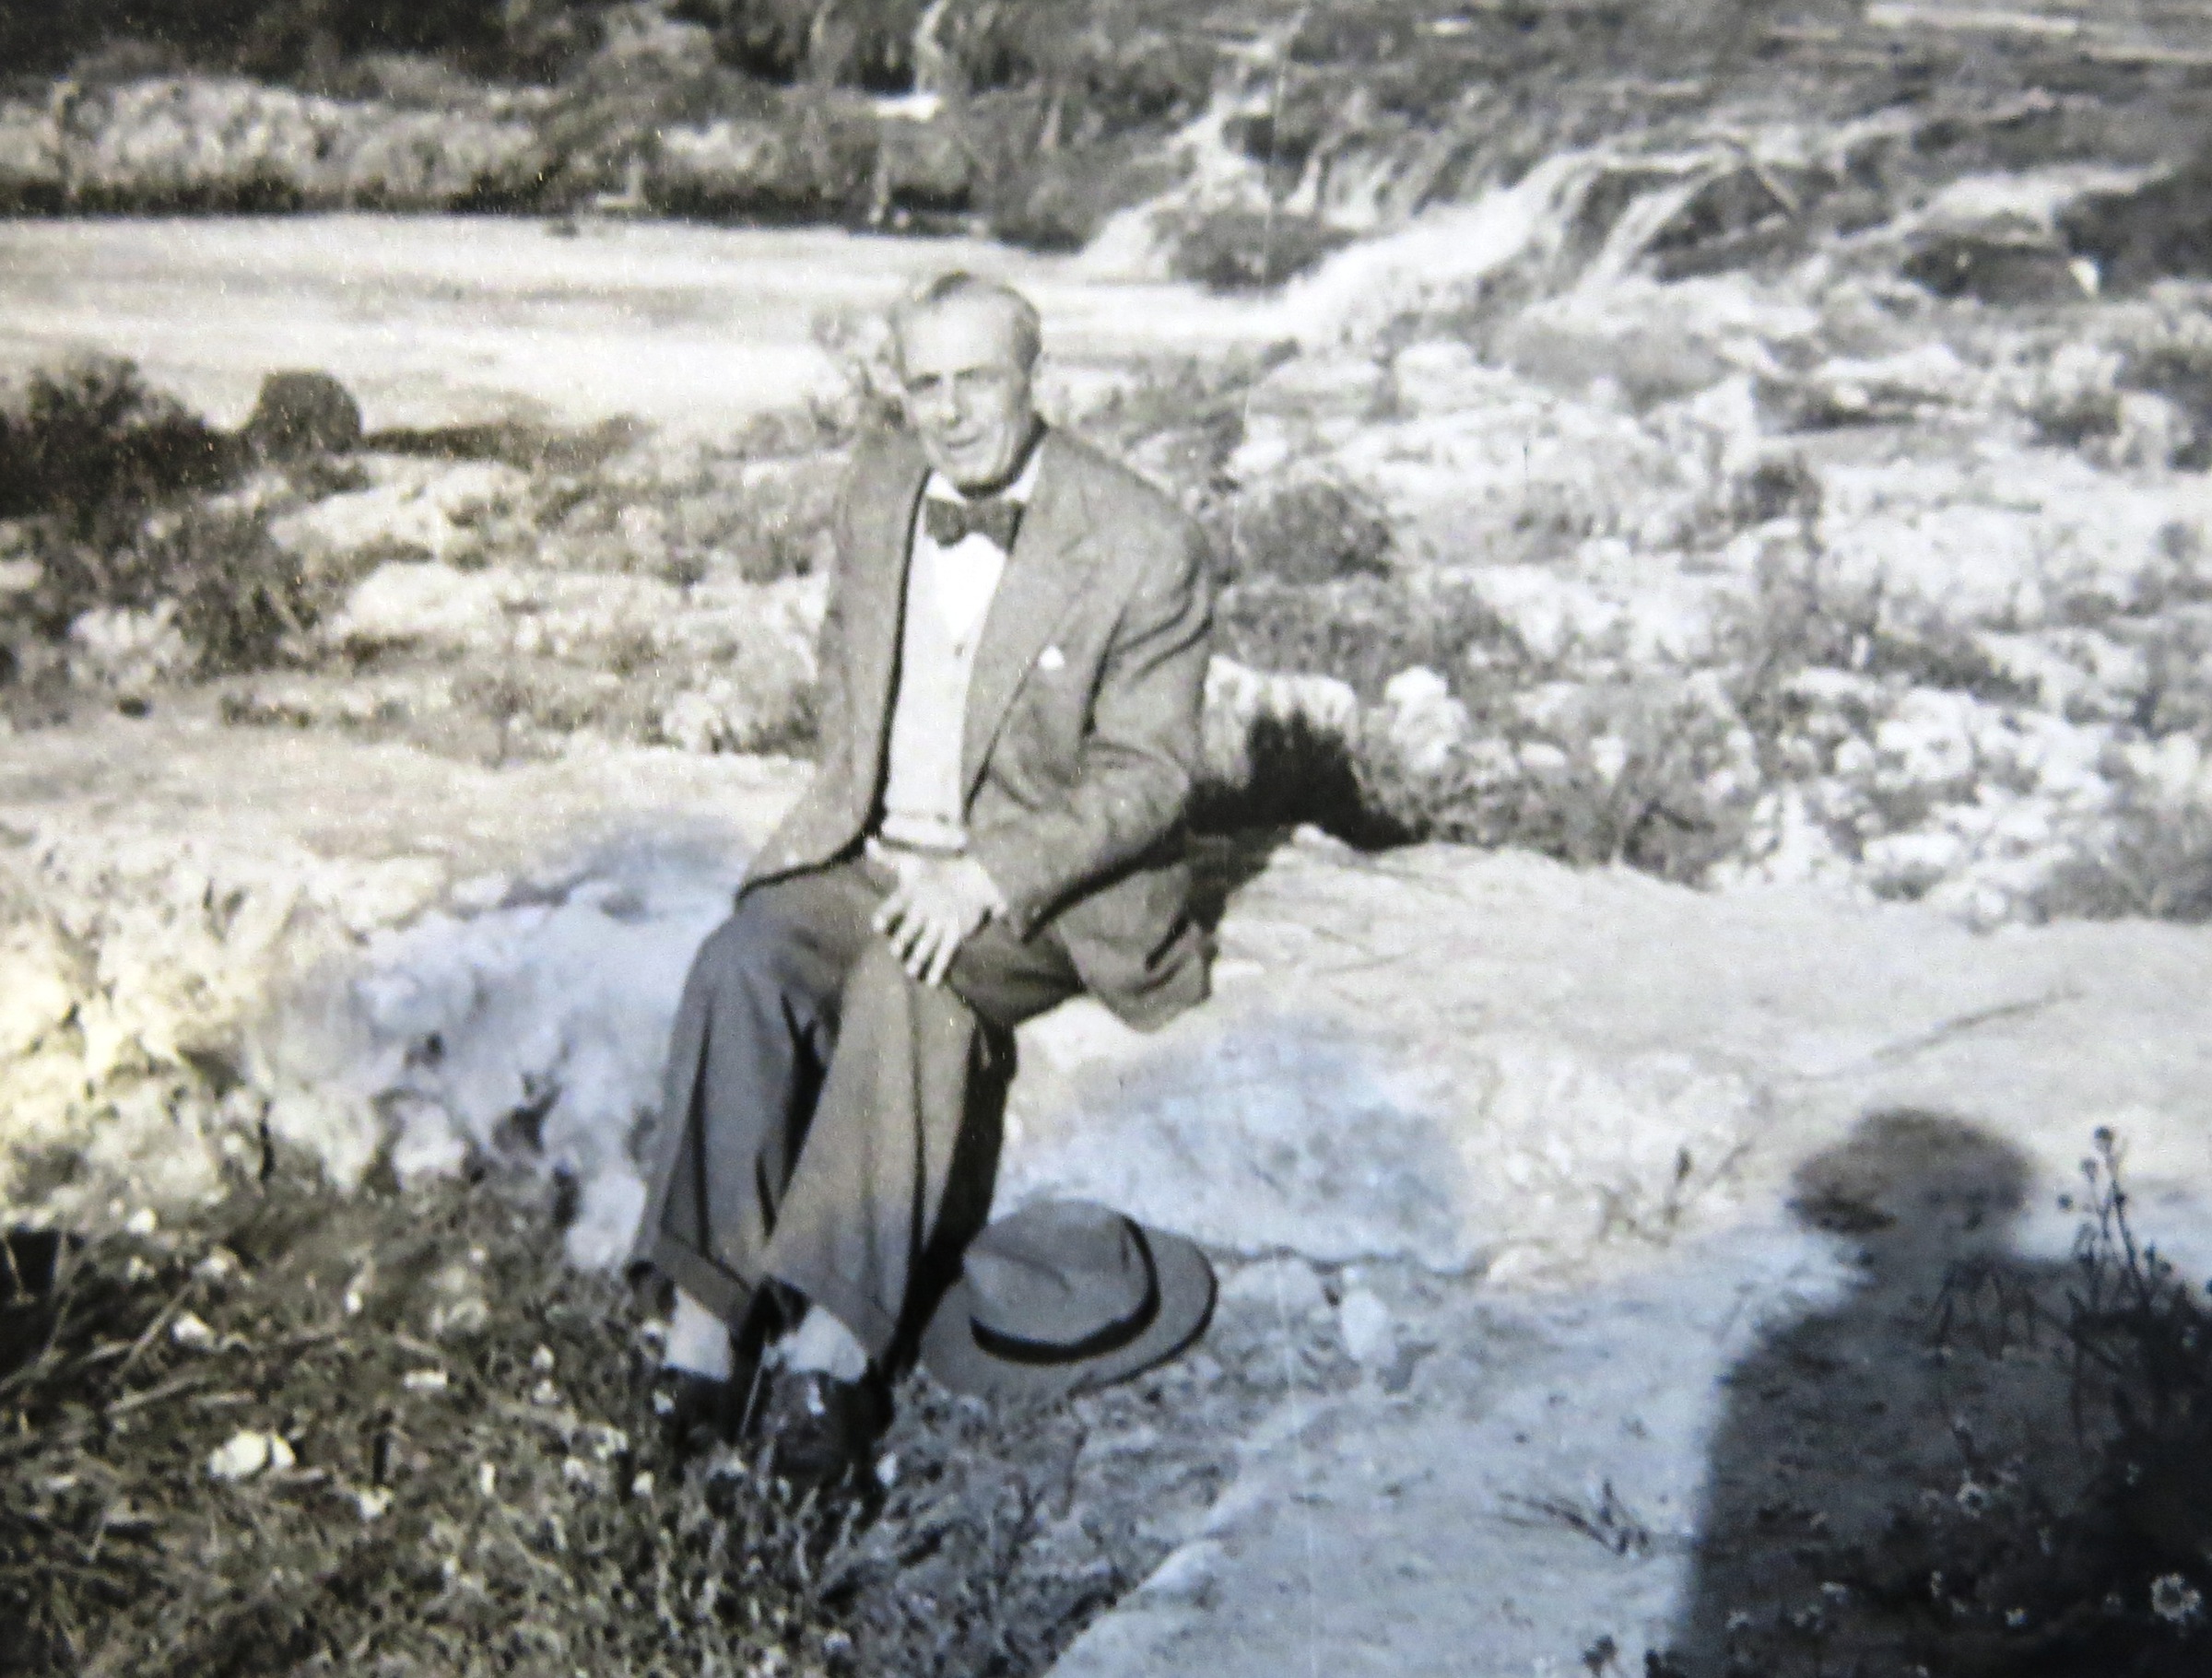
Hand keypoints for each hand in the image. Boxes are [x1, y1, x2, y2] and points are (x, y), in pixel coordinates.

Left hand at [872, 855, 1006, 985]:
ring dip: (920, 957)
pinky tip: (932, 981)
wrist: (975, 875)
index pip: (896, 903)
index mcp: (912, 891)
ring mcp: (942, 920)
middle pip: (913, 925)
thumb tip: (869, 841)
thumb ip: (886, 857)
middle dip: (904, 938)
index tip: (877, 924)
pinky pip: (947, 951)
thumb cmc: (935, 870)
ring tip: (910, 971)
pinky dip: (940, 967)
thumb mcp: (911, 862)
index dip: (887, 913)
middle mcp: (926, 907)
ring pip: (929, 941)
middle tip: (896, 951)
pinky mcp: (956, 930)